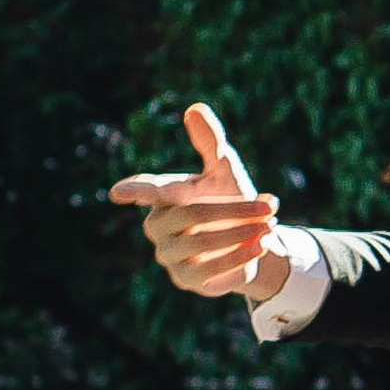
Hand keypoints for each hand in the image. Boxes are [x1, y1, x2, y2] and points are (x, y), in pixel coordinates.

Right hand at [108, 103, 286, 299]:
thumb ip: (210, 142)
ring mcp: (168, 256)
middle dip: (235, 210)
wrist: (249, 241)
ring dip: (240, 233)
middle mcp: (158, 227)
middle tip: (271, 206)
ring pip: (201, 243)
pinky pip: (210, 270)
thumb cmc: (229, 198)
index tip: (118, 192)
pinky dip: (238, 257)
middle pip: (192, 214)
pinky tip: (260, 246)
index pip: (146, 190)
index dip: (135, 190)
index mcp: (162, 197)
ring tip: (269, 225)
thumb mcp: (224, 169)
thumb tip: (194, 109)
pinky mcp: (185, 280)